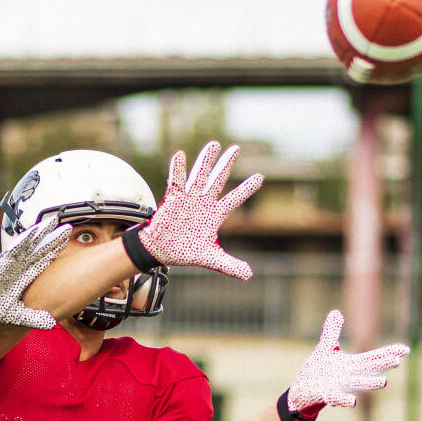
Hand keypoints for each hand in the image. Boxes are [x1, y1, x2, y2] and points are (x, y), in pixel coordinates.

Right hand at [0, 219, 69, 326]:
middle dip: (53, 239)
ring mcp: (10, 263)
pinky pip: (16, 248)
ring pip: (30, 244)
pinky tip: (36, 230)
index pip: (42, 262)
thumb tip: (51, 322)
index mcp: (21, 278)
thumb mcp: (16, 315)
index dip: (53, 252)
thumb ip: (34, 318)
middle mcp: (18, 267)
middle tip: (67, 228)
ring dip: (42, 233)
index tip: (65, 244)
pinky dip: (26, 239)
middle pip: (39, 249)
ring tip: (54, 221)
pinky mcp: (2, 262)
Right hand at [130, 141, 261, 279]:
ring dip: (206, 160)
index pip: (234, 199)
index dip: (246, 189)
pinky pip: (176, 181)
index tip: (260, 177)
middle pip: (218, 179)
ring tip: (214, 144)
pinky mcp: (173, 198)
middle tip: (236, 148)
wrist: (161, 251)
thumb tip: (249, 276)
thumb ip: (230, 265)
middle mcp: (203, 202)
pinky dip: (177, 168)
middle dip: (226, 164)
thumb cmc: (184, 251)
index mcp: (215, 214)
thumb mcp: (210, 258)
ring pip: (199, 175)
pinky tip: (180, 155)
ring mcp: (189, 198)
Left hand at [280, 310, 409, 420]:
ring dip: (369, 383)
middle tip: (398, 361)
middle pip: (368, 369)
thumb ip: (332, 331)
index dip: (388, 353)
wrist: (302, 392)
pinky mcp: (325, 394)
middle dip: (382, 365)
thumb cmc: (318, 371)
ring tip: (384, 382)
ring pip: (356, 384)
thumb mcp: (326, 348)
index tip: (405, 349)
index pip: (373, 358)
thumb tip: (336, 312)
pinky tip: (353, 401)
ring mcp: (338, 386)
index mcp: (351, 365)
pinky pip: (336, 397)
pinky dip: (343, 399)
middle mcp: (348, 376)